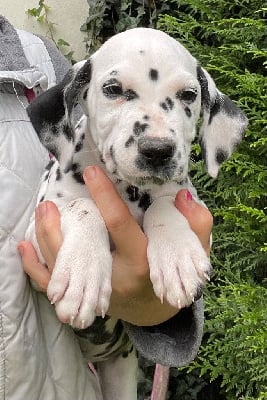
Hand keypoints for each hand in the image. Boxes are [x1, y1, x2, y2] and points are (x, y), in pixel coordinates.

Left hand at [18, 166, 212, 325]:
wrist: (156, 311)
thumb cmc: (175, 277)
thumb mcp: (193, 252)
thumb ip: (196, 224)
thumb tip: (182, 196)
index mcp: (142, 263)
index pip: (119, 225)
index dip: (105, 197)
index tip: (91, 172)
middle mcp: (115, 280)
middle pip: (81, 253)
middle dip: (62, 226)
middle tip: (51, 201)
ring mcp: (96, 292)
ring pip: (62, 269)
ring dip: (45, 240)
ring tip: (41, 212)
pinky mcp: (84, 298)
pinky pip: (54, 286)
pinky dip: (36, 267)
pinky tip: (24, 246)